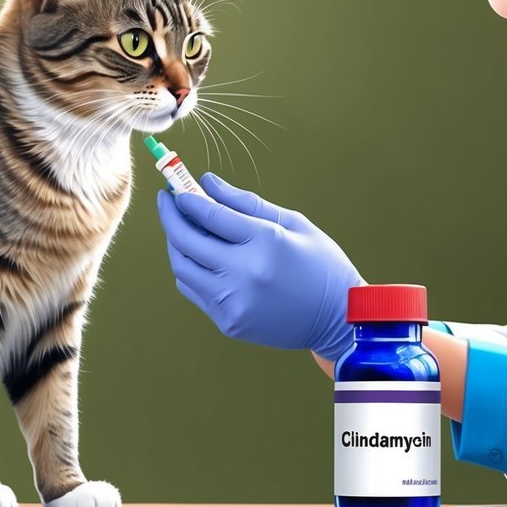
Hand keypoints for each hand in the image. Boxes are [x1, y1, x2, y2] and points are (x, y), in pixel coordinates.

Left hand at [156, 173, 363, 359]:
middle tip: (166, 201)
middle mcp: (244, 273)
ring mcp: (233, 302)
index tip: (176, 187)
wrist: (339, 319)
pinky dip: (190, 270)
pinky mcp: (229, 323)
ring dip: (175, 245)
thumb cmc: (320, 265)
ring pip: (182, 268)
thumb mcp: (293, 223)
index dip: (186, 198)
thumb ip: (245, 202)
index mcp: (265, 242)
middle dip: (170, 216)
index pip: (209, 214)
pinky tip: (198, 257)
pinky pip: (193, 291)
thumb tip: (206, 182)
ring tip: (181, 228)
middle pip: (186, 241)